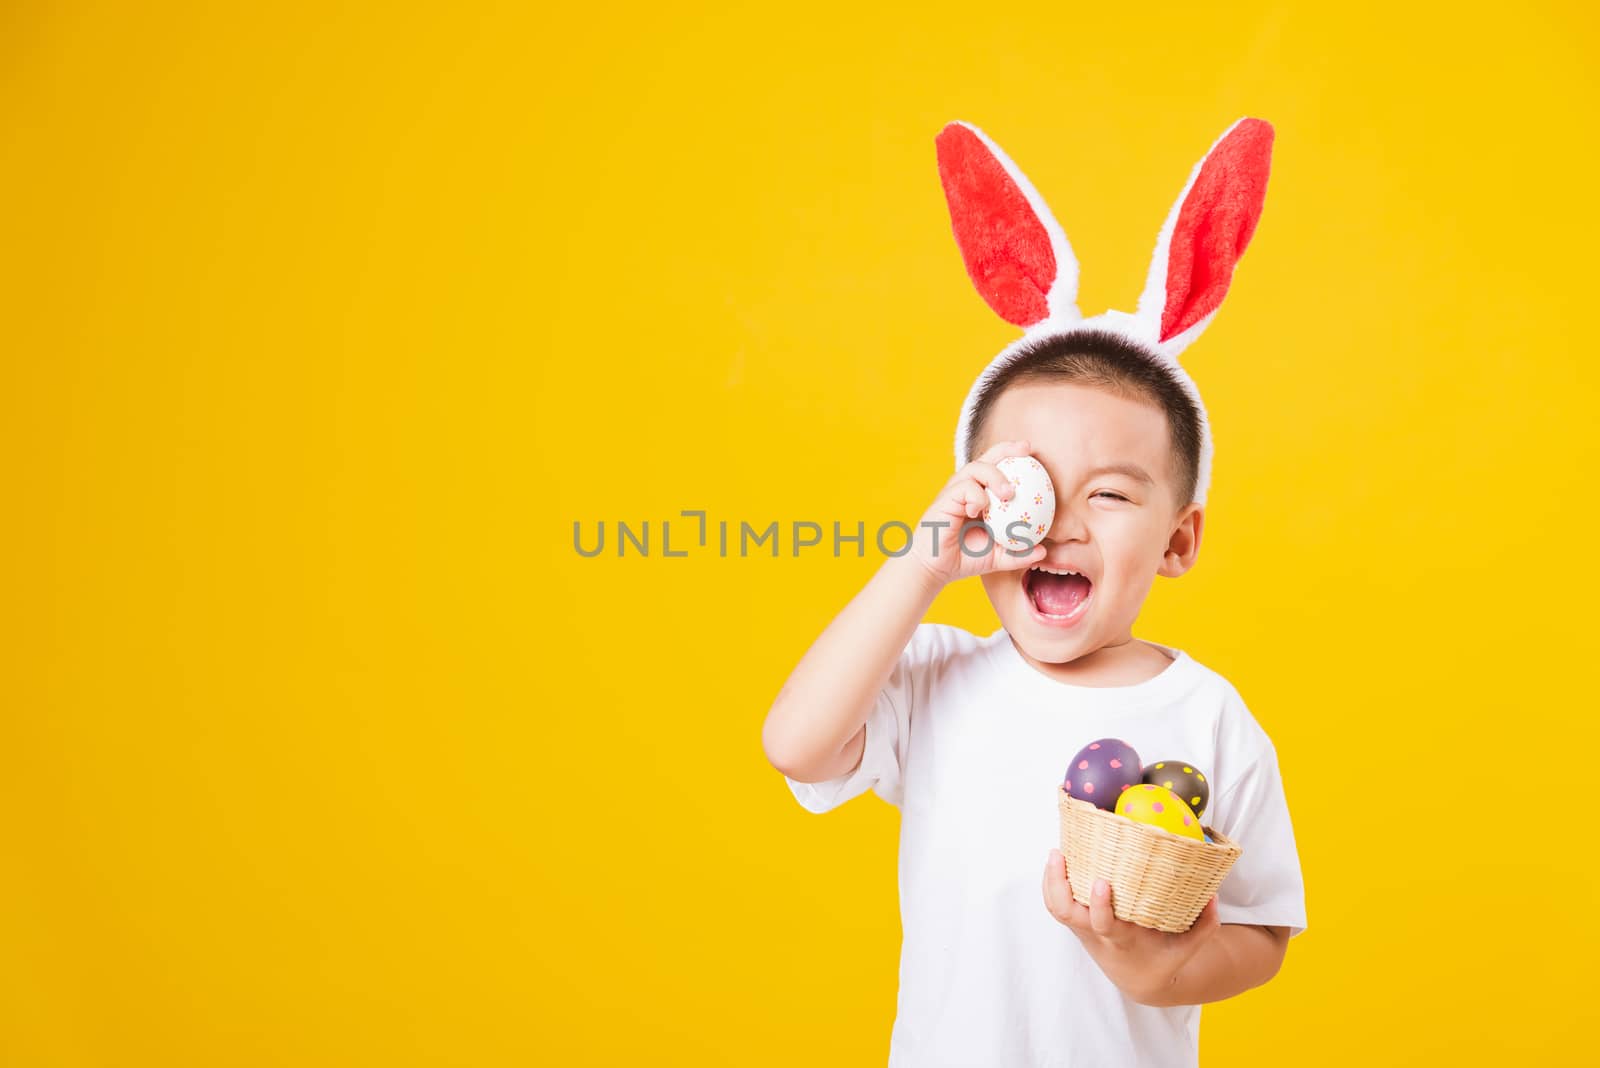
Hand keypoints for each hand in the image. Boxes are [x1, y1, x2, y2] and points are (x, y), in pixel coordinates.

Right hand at [904, 439, 1046, 587]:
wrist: (935, 570)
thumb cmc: (964, 558)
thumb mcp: (998, 557)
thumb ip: (1019, 553)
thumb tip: (1043, 552)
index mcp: (982, 495)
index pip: (999, 467)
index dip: (1015, 456)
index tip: (1035, 453)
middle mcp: (968, 488)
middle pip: (988, 457)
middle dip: (1007, 449)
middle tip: (1027, 451)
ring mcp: (955, 492)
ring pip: (976, 468)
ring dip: (995, 476)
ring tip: (1008, 493)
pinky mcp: (945, 499)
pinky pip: (965, 488)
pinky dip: (976, 496)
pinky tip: (978, 510)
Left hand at [1042, 849, 1220, 1004]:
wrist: (1140, 980)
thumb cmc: (1162, 959)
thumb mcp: (1186, 949)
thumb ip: (1203, 926)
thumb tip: (1212, 895)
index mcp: (1121, 941)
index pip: (1104, 925)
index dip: (1099, 905)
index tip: (1103, 882)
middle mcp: (1096, 934)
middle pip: (1065, 913)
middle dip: (1059, 885)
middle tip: (1060, 855)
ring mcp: (1083, 928)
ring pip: (1056, 907)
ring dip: (1051, 881)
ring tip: (1056, 853)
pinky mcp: (1077, 922)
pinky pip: (1056, 904)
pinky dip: (1052, 883)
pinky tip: (1057, 861)